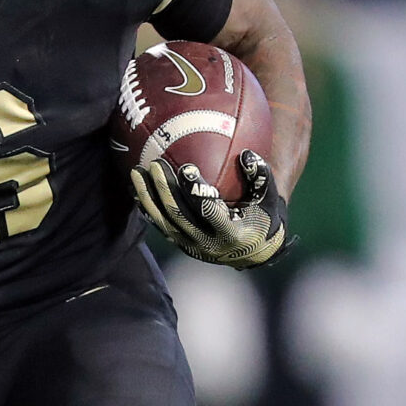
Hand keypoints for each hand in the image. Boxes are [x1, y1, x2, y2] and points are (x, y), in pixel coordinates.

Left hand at [132, 149, 288, 268]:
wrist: (255, 250)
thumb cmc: (263, 216)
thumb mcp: (269, 198)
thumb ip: (261, 176)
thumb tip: (246, 155)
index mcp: (230, 233)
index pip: (208, 211)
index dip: (195, 191)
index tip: (186, 168)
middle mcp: (207, 244)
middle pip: (179, 215)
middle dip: (165, 189)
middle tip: (156, 163)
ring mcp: (191, 246)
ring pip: (163, 221)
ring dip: (148, 196)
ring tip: (137, 171)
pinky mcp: (181, 244)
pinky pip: (160, 224)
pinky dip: (147, 207)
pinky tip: (136, 187)